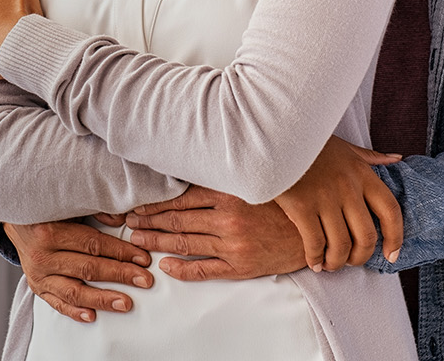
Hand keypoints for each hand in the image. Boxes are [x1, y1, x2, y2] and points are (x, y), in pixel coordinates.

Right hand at [4, 220, 152, 322]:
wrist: (17, 222)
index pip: (93, 244)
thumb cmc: (48, 212)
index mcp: (51, 230)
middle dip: (120, 274)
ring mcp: (38, 275)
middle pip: (87, 268)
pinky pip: (57, 303)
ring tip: (125, 303)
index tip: (143, 258)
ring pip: (74, 291)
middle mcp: (43, 255)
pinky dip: (75, 311)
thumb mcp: (69, 205)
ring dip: (102, 298)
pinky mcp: (37, 287)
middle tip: (144, 280)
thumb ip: (96, 211)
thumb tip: (125, 220)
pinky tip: (93, 316)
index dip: (120, 251)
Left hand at [124, 186, 306, 280]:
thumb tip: (190, 174)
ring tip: (137, 240)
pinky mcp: (240, 267)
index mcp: (230, 195)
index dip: (156, 204)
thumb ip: (224, 181)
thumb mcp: (253, 184)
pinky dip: (182, 269)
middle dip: (149, 222)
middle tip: (128, 222)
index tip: (137, 206)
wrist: (315, 232)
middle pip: (178, 220)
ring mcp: (233, 245)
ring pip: (185, 243)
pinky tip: (166, 266)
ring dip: (157, 242)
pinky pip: (204, 270)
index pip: (181, 199)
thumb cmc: (283, 204)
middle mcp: (228, 220)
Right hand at [272, 136, 403, 271]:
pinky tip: (314, 262)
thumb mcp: (345, 146)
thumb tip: (398, 158)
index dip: (395, 238)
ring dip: (337, 262)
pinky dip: (315, 258)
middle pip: (366, 236)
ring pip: (341, 245)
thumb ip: (371, 157)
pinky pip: (315, 243)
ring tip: (330, 264)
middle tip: (351, 261)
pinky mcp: (302, 207)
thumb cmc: (310, 142)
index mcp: (362, 174)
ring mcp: (325, 198)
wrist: (276, 136)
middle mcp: (348, 187)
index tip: (392, 254)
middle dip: (361, 257)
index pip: (390, 211)